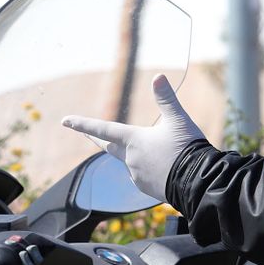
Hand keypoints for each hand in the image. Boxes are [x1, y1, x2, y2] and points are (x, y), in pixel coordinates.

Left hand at [62, 75, 206, 200]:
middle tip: (87, 134)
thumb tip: (158, 76)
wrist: (198, 182)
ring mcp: (136, 175)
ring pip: (130, 160)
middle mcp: (130, 158)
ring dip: (136, 154)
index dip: (83, 124)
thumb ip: (166, 99)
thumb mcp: (178, 120)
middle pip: (108, 147)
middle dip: (97, 139)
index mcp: (133, 139)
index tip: (65, 121)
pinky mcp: (146, 188)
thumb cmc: (188, 148)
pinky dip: (148, 168)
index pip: (103, 129)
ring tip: (161, 153)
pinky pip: (142, 175)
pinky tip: (163, 168)